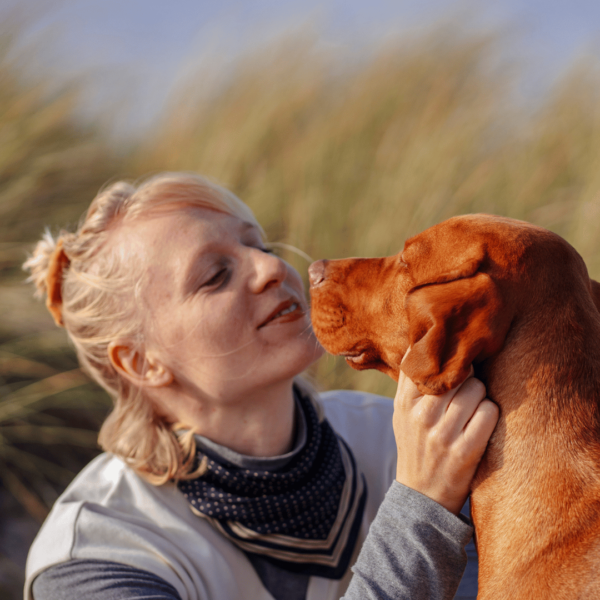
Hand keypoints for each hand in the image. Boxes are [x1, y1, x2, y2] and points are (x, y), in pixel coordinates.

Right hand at [393, 357, 498, 514]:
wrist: (422, 496)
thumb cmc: (415, 445)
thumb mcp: (402, 413)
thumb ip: (410, 381)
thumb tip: (421, 341)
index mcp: (404, 403)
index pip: (427, 362)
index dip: (446, 358)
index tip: (453, 358)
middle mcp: (421, 416)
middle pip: (458, 373)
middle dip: (468, 376)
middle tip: (466, 387)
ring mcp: (443, 435)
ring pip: (476, 389)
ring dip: (480, 394)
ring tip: (472, 406)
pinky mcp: (466, 452)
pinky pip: (489, 413)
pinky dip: (490, 413)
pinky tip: (481, 422)